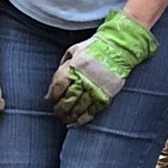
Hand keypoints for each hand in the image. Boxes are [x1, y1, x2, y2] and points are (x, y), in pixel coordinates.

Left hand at [48, 11, 157, 125]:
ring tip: (67, 118)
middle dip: (60, 109)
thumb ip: (63, 65)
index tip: (50, 100)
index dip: (53, 96)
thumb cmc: (94, 47)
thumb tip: (54, 83)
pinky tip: (80, 121)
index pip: (58, 86)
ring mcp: (95, 87)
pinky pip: (94, 109)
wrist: (118, 47)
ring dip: (71, 115)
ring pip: (79, 107)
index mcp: (73, 67)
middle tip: (57, 113)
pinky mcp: (106, 93)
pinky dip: (86, 117)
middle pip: (67, 100)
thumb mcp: (74, 50)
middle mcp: (83, 79)